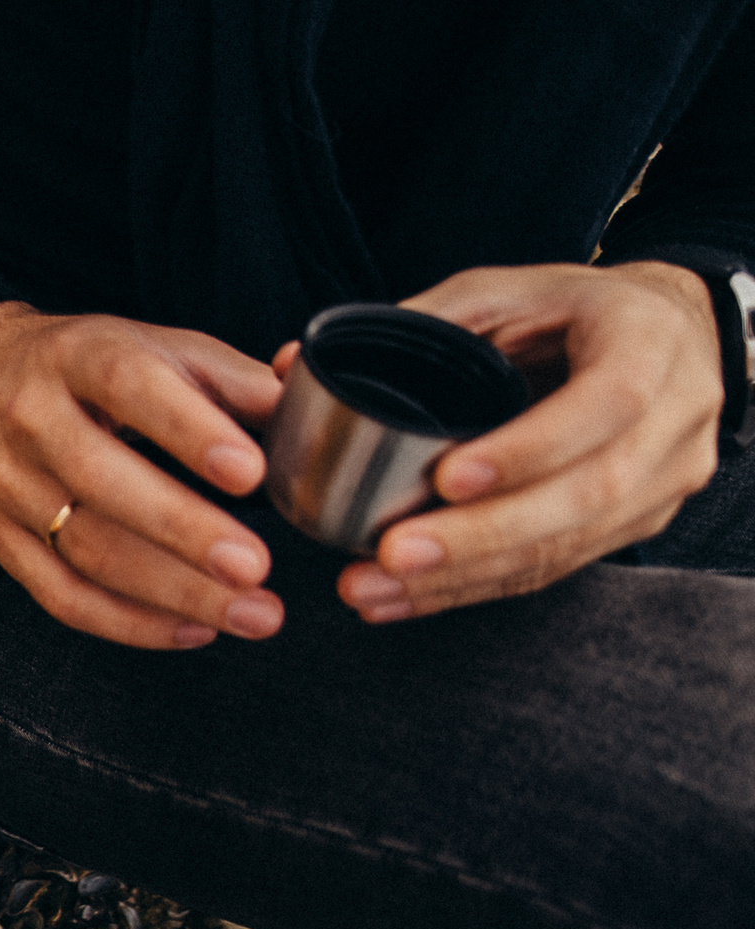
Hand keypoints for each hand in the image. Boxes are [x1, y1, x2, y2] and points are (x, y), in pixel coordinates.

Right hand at [0, 302, 287, 649]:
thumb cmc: (89, 367)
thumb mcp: (156, 347)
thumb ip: (233, 381)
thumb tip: (308, 417)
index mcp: (76, 356)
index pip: (129, 385)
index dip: (188, 430)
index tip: (249, 471)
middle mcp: (30, 419)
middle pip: (101, 482)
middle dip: (183, 530)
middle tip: (255, 567)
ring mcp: (7, 486)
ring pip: (86, 551)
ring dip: (174, 591)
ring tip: (251, 612)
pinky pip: (63, 597)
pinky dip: (131, 623)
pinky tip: (194, 629)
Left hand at [336, 262, 724, 621]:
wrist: (664, 336)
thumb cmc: (570, 309)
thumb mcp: (506, 293)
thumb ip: (418, 323)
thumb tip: (290, 363)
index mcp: (647, 343)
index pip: (604, 405)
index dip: (528, 449)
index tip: (447, 478)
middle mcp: (673, 418)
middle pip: (586, 494)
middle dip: (482, 536)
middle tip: (391, 555)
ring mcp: (663, 480)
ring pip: (567, 547)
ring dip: (463, 577)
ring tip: (373, 589)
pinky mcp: (635, 524)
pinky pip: (552, 569)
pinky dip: (471, 588)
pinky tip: (402, 599)